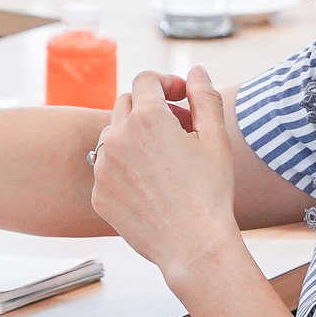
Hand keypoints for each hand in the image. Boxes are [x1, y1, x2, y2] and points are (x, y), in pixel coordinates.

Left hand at [89, 65, 243, 286]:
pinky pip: (106, 168)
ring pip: (113, 135)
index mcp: (148, 118)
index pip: (146, 79)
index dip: (167, 82)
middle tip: (181, 129)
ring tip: (165, 159)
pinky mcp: (98, 194)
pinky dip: (125, 168)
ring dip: (135, 136)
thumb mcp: (216, 138)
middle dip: (152, 108)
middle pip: (127, 103)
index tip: (183, 99)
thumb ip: (204, 97)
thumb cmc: (210, 192)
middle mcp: (118, 137)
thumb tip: (196, 70)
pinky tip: (152, 187)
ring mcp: (102, 167)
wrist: (193, 246)